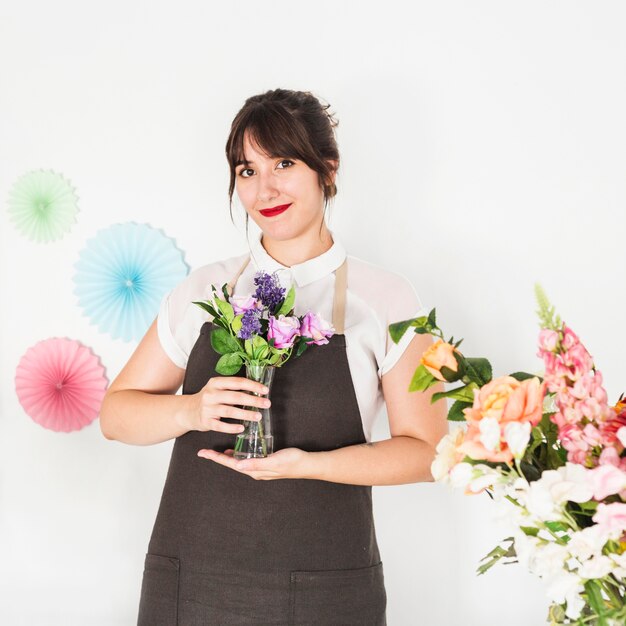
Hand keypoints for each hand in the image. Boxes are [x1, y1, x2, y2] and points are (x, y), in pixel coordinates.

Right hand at [176, 376, 269, 434]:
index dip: (252, 386)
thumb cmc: (209, 398)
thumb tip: (257, 391)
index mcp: (216, 383)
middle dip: (253, 401)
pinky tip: (242, 428)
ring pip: (229, 411)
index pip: (237, 382)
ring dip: (246, 414)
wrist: (188, 411)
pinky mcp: (205, 421)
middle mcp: (210, 394)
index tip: (265, 390)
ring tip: (258, 416)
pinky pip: (221, 426)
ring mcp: (207, 408)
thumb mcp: (218, 388)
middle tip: (266, 404)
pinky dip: (232, 427)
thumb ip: (233, 388)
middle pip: (235, 397)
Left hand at [196, 446, 313, 480]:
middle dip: (217, 458)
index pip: (231, 464)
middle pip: (231, 464)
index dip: (216, 458)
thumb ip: (257, 463)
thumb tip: (238, 465)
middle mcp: (255, 470)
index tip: (204, 453)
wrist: (307, 464)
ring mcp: (260, 467)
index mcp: (255, 470)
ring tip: (216, 452)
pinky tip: (237, 451)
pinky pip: (247, 459)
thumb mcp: (274, 461)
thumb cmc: (293, 461)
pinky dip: (238, 455)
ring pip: (238, 462)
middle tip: (204, 451)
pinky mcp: (265, 462)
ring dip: (226, 457)